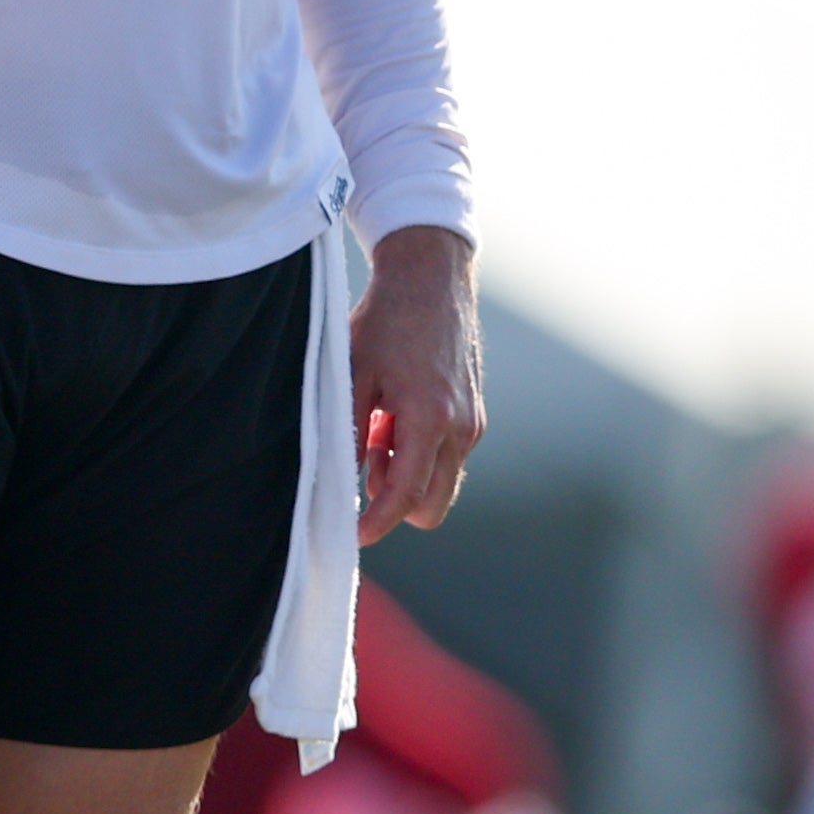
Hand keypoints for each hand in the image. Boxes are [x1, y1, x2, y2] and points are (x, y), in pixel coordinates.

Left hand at [349, 222, 481, 541]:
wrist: (431, 278)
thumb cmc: (385, 321)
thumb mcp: (353, 372)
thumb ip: (348, 429)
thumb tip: (337, 478)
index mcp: (431, 419)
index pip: (407, 495)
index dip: (378, 522)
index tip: (353, 535)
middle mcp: (462, 428)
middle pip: (433, 505)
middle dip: (395, 502)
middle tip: (362, 466)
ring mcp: (474, 422)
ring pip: (440, 480)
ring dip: (405, 472)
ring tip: (376, 428)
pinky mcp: (476, 414)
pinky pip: (446, 455)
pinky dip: (418, 451)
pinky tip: (394, 415)